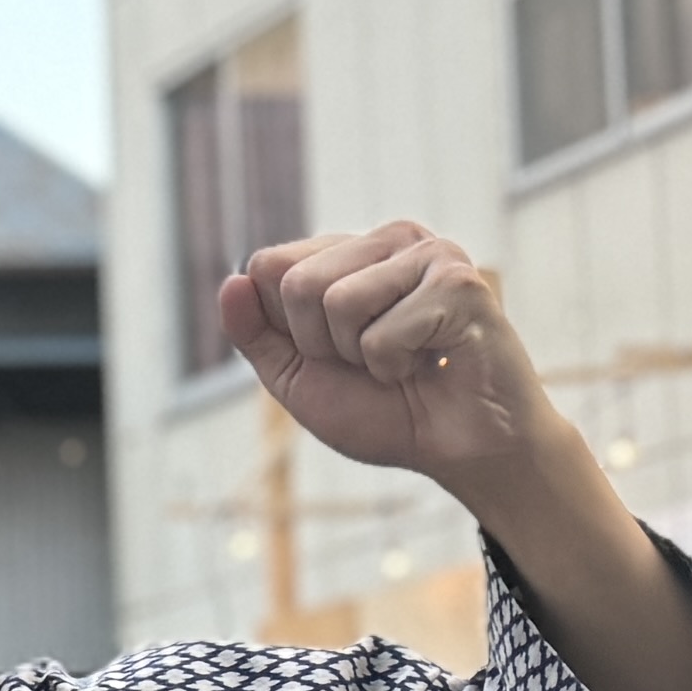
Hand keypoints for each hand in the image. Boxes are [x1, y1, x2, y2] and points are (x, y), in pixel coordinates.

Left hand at [217, 221, 573, 518]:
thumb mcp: (299, 377)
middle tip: (372, 361)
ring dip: (360, 356)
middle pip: (296, 282)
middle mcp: (389, 240)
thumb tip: (231, 280)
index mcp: (349, 253)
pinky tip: (432, 364)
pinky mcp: (459, 282)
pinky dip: (396, 366)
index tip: (332, 352)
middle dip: (322, 344)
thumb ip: (257, 333)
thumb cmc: (387, 411)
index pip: (267, 265)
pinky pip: (381, 333)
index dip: (287, 329)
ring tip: (404, 360)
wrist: (459, 450)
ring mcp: (429, 253)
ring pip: (337, 302)